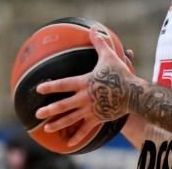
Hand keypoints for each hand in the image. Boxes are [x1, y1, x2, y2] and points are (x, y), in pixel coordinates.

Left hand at [35, 25, 133, 145]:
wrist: (133, 93)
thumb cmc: (121, 74)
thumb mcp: (109, 57)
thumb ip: (100, 44)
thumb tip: (93, 29)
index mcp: (85, 82)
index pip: (63, 84)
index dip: (50, 86)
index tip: (38, 89)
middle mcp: (84, 98)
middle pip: (63, 105)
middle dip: (49, 110)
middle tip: (37, 113)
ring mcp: (90, 110)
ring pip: (70, 119)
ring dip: (57, 124)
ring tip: (47, 128)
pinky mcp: (98, 119)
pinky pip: (85, 129)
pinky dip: (76, 136)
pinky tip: (68, 144)